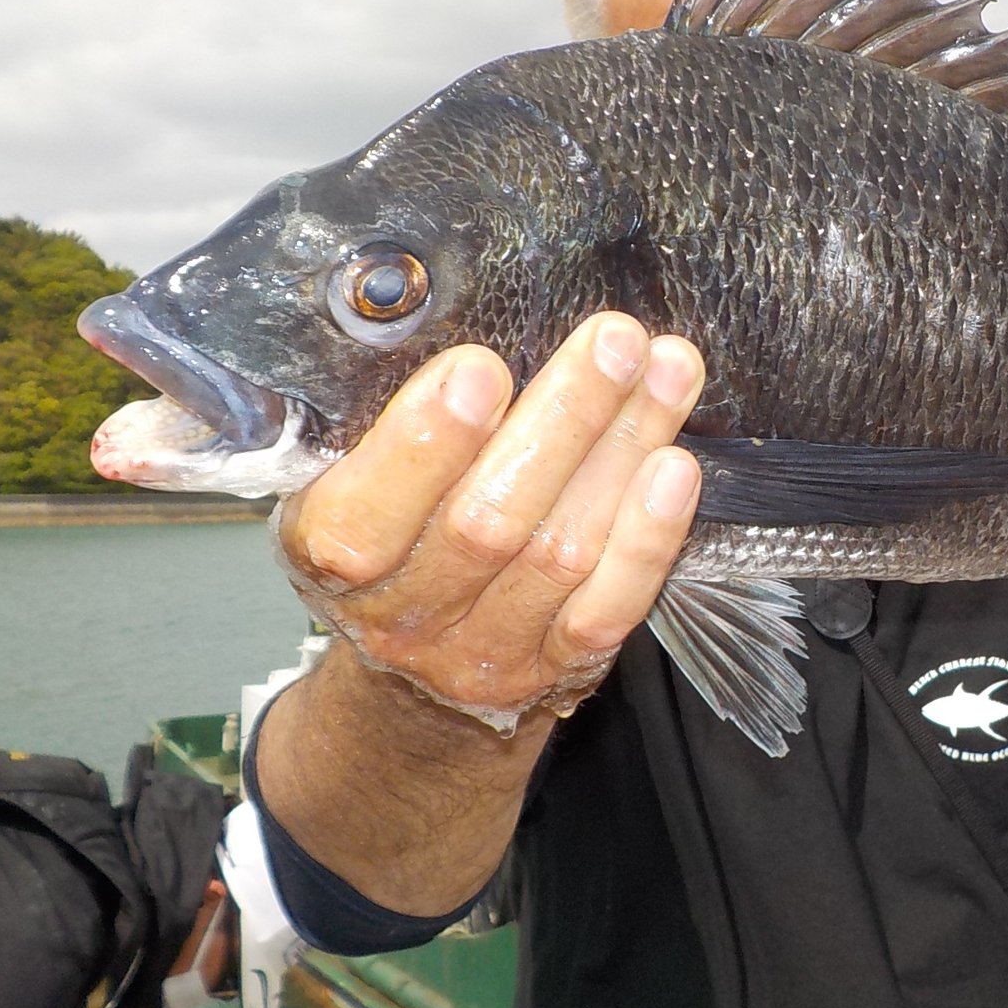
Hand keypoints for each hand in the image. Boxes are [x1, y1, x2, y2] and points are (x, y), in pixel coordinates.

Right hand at [276, 313, 705, 719]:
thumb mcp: (348, 487)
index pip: (365, 517)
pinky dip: (648, 536)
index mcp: (330, 557)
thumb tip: (458, 315)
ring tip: (666, 370)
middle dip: (561, 420)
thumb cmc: (389, 548)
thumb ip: (386, 426)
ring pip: (560, 551)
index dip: (425, 444)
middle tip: (614, 339)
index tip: (480, 368)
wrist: (413, 692)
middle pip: (487, 522)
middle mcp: (403, 617)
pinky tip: (676, 467)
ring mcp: (484, 654)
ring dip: (622, 450)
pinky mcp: (557, 670)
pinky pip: (609, 604)